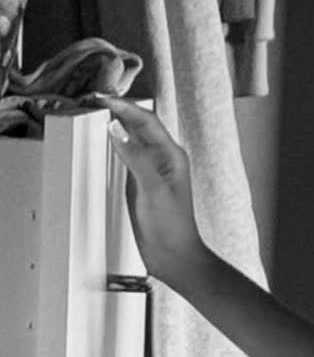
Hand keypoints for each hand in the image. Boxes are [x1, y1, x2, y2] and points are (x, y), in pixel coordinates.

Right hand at [91, 94, 203, 282]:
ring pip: (134, 139)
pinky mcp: (143, 183)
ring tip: (99, 113)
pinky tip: (105, 141)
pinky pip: (129, 155)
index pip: (147, 121)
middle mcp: (164, 160)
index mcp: (172, 156)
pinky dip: (116, 144)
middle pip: (141, 126)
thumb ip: (136, 158)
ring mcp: (153, 171)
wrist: (174, 257)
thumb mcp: (152, 190)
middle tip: (97, 100)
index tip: (104, 99)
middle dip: (120, 111)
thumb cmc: (172, 228)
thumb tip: (118, 130)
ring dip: (118, 125)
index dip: (126, 107)